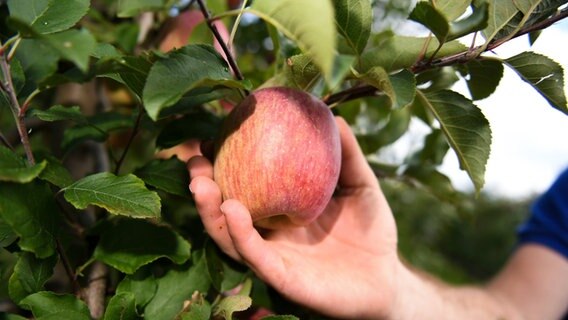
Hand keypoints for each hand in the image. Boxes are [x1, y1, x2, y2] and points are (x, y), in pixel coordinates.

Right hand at [188, 117, 401, 318]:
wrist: (387, 277)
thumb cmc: (371, 230)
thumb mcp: (360, 184)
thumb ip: (347, 154)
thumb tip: (332, 114)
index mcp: (280, 209)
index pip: (244, 184)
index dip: (224, 161)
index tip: (212, 135)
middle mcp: (269, 233)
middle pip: (226, 210)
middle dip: (204, 185)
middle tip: (193, 160)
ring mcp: (273, 256)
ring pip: (230, 236)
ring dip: (210, 210)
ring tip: (200, 183)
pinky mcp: (283, 278)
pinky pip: (256, 256)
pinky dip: (240, 235)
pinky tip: (232, 209)